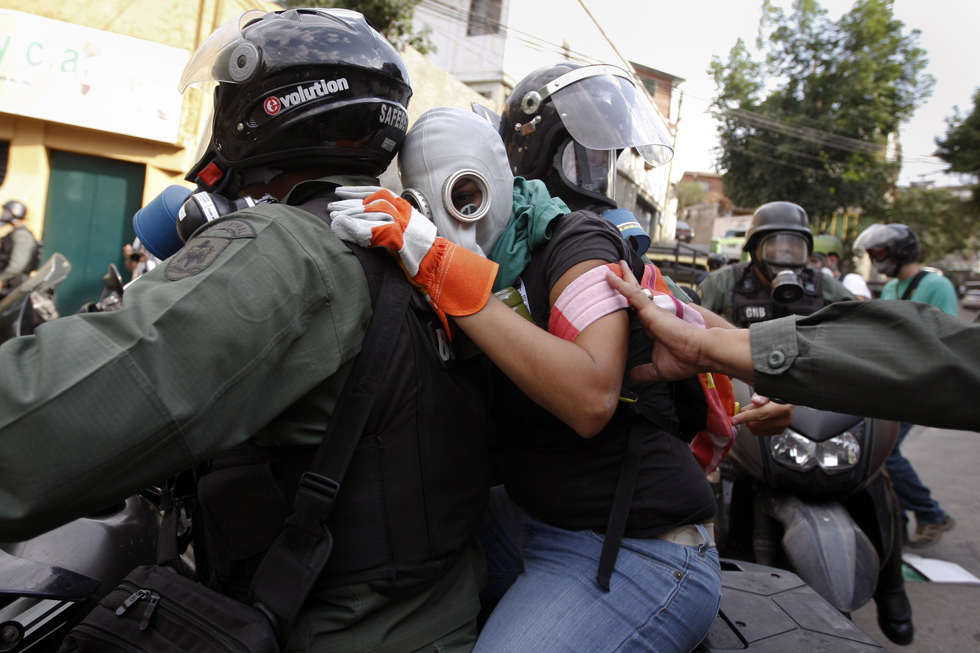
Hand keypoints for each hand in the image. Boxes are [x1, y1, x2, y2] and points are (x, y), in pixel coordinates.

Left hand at [328, 187, 497, 333]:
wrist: (436, 261)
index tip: (340, 190)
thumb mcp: (404, 226)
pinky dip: (354, 229)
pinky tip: (342, 229)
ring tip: (332, 217)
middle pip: (367, 202)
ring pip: (366, 213)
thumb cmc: (420, 247)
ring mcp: (398, 222)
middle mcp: (400, 210)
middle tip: (330, 206)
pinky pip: (369, 230)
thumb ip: (389, 219)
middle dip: (346, 203)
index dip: (355, 190)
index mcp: (402, 205)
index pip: (374, 191)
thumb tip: (367, 215)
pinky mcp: (394, 237)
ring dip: (347, 214)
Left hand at [605, 261, 709, 382]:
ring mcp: (651, 312)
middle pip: (633, 298)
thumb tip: (629, 378)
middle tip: (611, 273)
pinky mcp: (651, 310)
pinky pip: (632, 294)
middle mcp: (651, 317)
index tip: (614, 303)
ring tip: (608, 269)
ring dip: (620, 279)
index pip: (636, 315)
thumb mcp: (658, 369)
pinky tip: (609, 278)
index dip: (626, 308)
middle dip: (623, 285)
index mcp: (653, 328)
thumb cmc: (686, 359)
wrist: (701, 353)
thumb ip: (643, 372)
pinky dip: (620, 286)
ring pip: (631, 291)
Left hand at [731, 394, 794, 435]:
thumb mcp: (770, 389)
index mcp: (783, 408)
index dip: (745, 417)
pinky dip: (756, 424)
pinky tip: (761, 416)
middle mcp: (783, 420)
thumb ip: (762, 395)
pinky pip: (760, 432)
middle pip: (756, 425)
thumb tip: (755, 401)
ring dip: (751, 421)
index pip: (760, 414)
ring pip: (756, 430)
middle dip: (747, 418)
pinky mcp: (779, 431)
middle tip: (750, 407)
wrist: (792, 397)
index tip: (734, 420)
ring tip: (757, 410)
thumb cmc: (780, 392)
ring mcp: (782, 427)